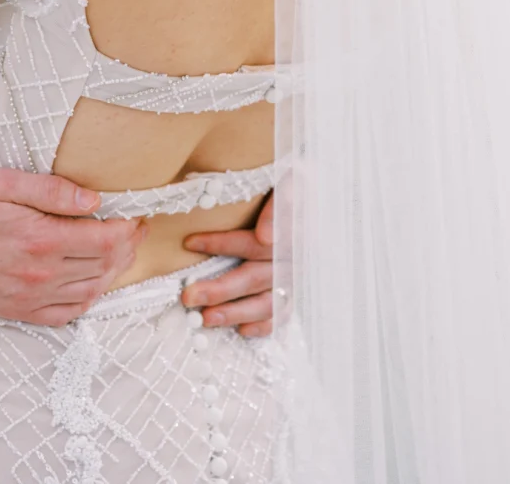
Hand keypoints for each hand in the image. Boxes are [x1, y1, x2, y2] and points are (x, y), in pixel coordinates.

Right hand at [0, 169, 147, 326]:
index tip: (137, 217)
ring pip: (88, 292)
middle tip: (133, 231)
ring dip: (111, 273)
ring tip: (117, 252)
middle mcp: (37, 275)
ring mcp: (27, 298)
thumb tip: (93, 199)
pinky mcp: (15, 312)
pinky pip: (64, 315)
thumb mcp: (2, 182)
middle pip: (102, 268)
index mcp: (38, 239)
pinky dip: (86, 300)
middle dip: (126, 249)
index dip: (128, 230)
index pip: (103, 241)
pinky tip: (90, 283)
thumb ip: (51, 190)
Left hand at [181, 188, 291, 337]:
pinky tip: (242, 330)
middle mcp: (294, 259)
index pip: (250, 242)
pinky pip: (284, 314)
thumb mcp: (292, 179)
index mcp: (289, 231)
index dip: (219, 243)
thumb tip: (265, 237)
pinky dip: (265, 325)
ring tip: (207, 318)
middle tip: (189, 296)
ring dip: (236, 312)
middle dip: (220, 289)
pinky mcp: (299, 291)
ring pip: (266, 302)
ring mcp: (297, 278)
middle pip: (254, 278)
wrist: (320, 199)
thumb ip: (281, 202)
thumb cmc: (296, 186)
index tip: (189, 242)